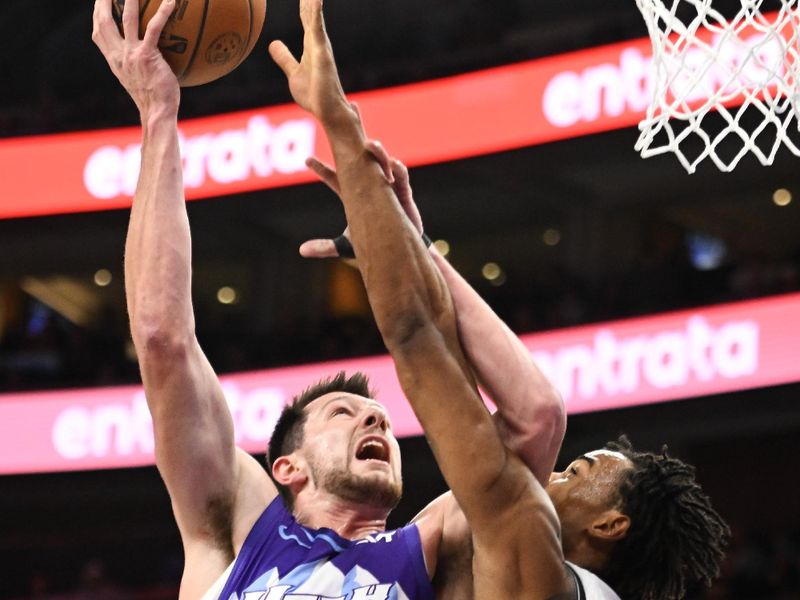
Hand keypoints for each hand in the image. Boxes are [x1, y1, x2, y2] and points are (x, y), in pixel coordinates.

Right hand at [92, 0, 178, 116]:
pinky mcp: (147, 56)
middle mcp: (119, 55)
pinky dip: (162, 13)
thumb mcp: (138, 81)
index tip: (101, 2)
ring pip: (127, 18)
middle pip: (104, 21)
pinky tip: (171, 2)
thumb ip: (137, 66)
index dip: (98, 14)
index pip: (99, 33)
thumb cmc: (154, 100)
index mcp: (114, 60)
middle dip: (104, 1)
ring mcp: (132, 54)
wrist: (156, 112)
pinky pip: (154, 28)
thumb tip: (149, 59)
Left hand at [269, 0, 352, 123]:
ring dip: (313, 1)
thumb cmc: (315, 94)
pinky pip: (318, 29)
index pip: (306, 20)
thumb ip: (285, 58)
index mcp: (311, 46)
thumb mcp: (293, 73)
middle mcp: (318, 43)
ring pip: (315, 17)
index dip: (304, 6)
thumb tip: (273, 43)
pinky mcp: (322, 53)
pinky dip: (317, 13)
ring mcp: (321, 47)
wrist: (327, 110)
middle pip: (311, 14)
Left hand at [300, 140, 424, 258]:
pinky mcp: (404, 193)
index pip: (336, 180)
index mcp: (355, 198)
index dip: (322, 170)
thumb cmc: (374, 246)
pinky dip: (397, 169)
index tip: (308, 160)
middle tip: (339, 140)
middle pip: (358, 163)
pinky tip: (392, 164)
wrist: (400, 252)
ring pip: (381, 163)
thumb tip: (301, 250)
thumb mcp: (347, 246)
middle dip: (351, 149)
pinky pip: (401, 176)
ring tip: (370, 145)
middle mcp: (371, 188)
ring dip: (377, 152)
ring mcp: (387, 188)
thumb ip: (325, 247)